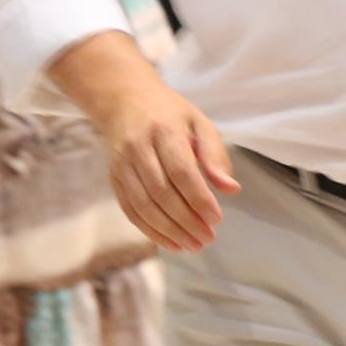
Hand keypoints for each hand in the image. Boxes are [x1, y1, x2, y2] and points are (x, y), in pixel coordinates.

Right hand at [93, 65, 238, 251]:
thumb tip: (231, 189)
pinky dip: (150, 231)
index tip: (217, 218)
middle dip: (186, 221)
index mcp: (164, 130)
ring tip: (192, 245)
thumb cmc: (171, 114)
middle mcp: (139, 147)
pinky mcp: (114, 178)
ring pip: (143, 205)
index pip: (181, 171)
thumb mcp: (200, 123)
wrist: (126, 101)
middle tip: (207, 238)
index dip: (199, 198)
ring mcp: (122, 164)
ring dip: (168, 231)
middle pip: (161, 192)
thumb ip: (215, 155)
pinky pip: (130, 210)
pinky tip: (170, 243)